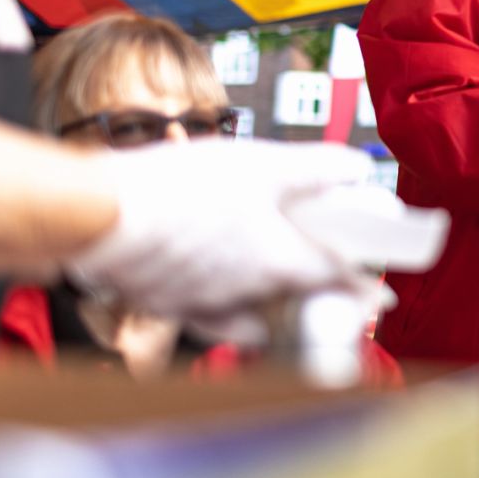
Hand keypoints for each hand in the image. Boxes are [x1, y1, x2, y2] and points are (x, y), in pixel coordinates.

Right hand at [68, 140, 384, 320]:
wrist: (98, 216)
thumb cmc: (179, 189)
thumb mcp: (261, 164)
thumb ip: (315, 169)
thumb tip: (357, 169)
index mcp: (277, 261)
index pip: (333, 279)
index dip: (359, 286)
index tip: (380, 297)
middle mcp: (245, 293)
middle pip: (292, 297)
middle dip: (313, 293)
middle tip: (326, 286)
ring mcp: (203, 302)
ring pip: (248, 310)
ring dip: (266, 303)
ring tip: (270, 282)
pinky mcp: (164, 301)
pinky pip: (203, 313)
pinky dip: (218, 308)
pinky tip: (216, 294)